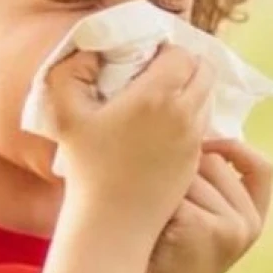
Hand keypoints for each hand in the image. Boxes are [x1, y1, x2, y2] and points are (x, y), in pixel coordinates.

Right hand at [46, 44, 213, 228]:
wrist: (113, 221)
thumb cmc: (86, 166)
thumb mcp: (65, 114)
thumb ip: (70, 72)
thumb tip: (90, 50)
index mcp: (157, 95)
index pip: (182, 53)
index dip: (166, 50)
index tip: (146, 58)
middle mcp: (184, 113)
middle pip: (205, 71)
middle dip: (186, 66)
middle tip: (160, 72)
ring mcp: (194, 138)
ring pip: (207, 97)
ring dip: (191, 90)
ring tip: (161, 98)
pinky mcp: (196, 159)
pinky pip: (203, 125)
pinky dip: (190, 116)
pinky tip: (164, 125)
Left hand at [136, 139, 272, 272]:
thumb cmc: (171, 255)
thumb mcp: (206, 222)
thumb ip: (214, 186)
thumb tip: (196, 127)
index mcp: (255, 217)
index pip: (262, 167)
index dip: (235, 147)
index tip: (206, 143)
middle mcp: (248, 222)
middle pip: (215, 161)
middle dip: (184, 169)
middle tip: (160, 197)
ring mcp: (230, 226)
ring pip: (191, 173)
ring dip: (165, 185)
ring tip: (154, 214)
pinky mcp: (203, 227)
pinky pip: (175, 190)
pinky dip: (156, 200)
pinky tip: (149, 223)